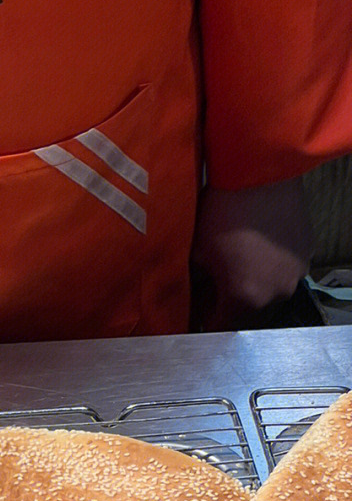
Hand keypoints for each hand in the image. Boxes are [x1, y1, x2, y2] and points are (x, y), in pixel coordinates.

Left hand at [190, 177, 312, 330]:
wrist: (260, 172)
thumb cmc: (224, 211)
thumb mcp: (197, 256)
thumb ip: (198, 287)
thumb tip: (195, 300)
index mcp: (244, 299)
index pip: (219, 328)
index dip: (203, 321)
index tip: (195, 314)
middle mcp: (275, 294)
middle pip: (247, 317)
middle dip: (228, 307)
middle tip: (212, 291)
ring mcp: (295, 275)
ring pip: (269, 298)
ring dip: (252, 291)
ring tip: (236, 270)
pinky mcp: (306, 255)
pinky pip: (284, 275)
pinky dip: (269, 272)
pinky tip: (256, 254)